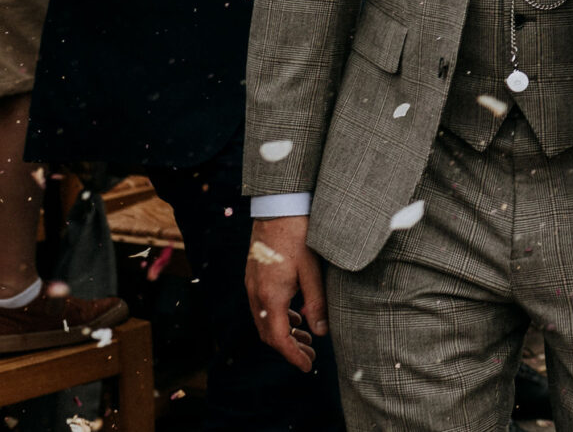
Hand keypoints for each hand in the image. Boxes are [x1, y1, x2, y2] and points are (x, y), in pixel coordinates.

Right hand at [245, 215, 325, 372]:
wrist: (278, 205)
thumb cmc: (299, 235)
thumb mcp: (313, 270)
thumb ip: (317, 303)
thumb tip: (321, 333)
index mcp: (270, 296)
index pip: (278, 339)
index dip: (293, 356)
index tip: (307, 367)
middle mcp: (256, 294)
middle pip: (269, 334)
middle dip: (289, 349)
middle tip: (310, 356)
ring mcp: (252, 284)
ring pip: (264, 321)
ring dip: (283, 334)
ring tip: (306, 339)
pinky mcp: (254, 275)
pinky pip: (262, 306)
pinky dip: (278, 317)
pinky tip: (296, 315)